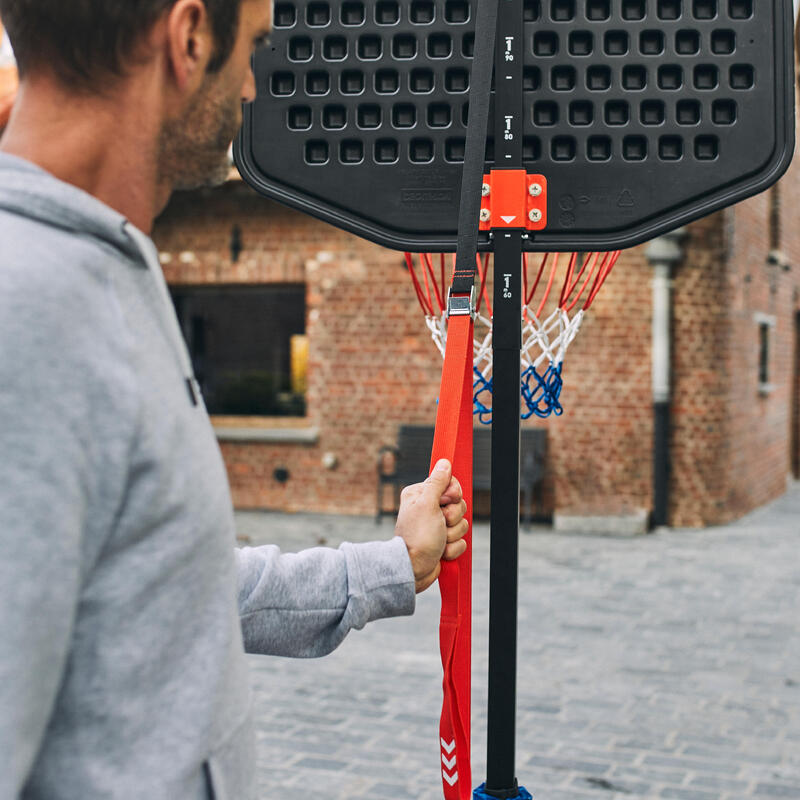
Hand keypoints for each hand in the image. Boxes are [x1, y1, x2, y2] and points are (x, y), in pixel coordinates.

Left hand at [395, 459, 468, 592]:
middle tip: (440, 524)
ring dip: (452, 535)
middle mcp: (429, 508)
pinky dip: (452, 548)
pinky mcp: (443, 542)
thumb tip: (444, 462)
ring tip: (438, 541)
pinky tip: (440, 552)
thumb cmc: (417, 537)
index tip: (445, 501)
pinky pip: (461, 541)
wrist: (413, 570)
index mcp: (421, 494)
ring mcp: (436, 526)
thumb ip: (437, 482)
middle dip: (453, 518)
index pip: (450, 484)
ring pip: (462, 524)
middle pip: (459, 505)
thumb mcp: (427, 504)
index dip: (453, 494)